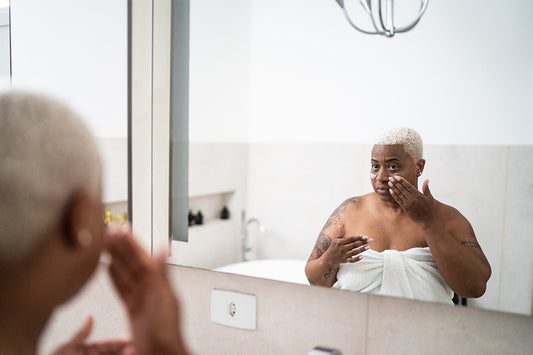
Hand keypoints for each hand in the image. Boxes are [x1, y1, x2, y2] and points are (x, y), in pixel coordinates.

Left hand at [50, 315, 133, 354]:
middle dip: (126, 352)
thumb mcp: (66, 348)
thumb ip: (81, 334)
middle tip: (134, 350)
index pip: (110, 344)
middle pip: (117, 353)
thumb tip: (90, 316)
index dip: (121, 343)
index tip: (130, 342)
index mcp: (93, 349)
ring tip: (132, 353)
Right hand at [106, 226, 187, 354]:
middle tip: (107, 233)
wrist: (162, 353)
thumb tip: (165, 248)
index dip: (131, 243)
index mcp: (158, 282)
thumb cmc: (167, 331)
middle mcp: (150, 287)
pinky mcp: (133, 309)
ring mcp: (142, 297)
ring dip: (115, 258)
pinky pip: (122, 288)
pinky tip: (109, 268)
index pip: (142, 257)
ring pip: (125, 272)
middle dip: (120, 247)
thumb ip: (161, 272)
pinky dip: (115, 277)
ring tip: (104, 245)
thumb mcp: (164, 297)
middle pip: (131, 262)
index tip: (121, 229)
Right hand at [323, 225, 370, 265]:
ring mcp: (344, 255)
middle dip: (362, 242)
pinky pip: (351, 260)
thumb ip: (340, 233)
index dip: (358, 237)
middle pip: (354, 245)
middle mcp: (342, 248)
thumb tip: (340, 225)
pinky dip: (356, 259)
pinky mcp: (345, 260)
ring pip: (354, 252)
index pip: (351, 239)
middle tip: (370, 240)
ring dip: (361, 250)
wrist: (329, 259)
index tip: (365, 236)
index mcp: (340, 242)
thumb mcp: (335, 239)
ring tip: (368, 247)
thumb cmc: (333, 247)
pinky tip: (362, 257)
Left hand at [388, 176, 436, 225]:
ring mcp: (408, 204)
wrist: (427, 220)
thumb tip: (427, 179)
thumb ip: (426, 189)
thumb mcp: (430, 198)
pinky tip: (390, 191)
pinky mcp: (405, 208)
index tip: (396, 176)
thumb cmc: (429, 208)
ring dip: (393, 188)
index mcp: (418, 195)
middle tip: (390, 178)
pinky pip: (398, 200)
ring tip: (389, 183)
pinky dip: (394, 195)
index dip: (401, 181)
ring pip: (399, 194)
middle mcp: (412, 199)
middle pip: (402, 189)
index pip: (408, 186)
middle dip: (395, 183)